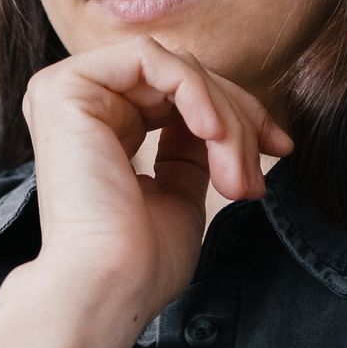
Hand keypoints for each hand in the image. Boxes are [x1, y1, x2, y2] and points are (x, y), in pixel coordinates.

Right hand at [24, 38, 291, 333]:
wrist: (109, 287)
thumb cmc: (142, 261)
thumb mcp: (182, 191)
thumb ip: (193, 148)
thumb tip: (228, 121)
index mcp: (101, 125)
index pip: (181, 95)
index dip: (239, 115)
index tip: (280, 150)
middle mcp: (80, 103)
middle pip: (183, 77)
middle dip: (239, 119)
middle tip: (259, 172)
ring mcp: (67, 90)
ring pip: (176, 68)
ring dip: (224, 117)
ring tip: (236, 174)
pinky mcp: (65, 86)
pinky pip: (151, 60)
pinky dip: (196, 92)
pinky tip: (213, 133)